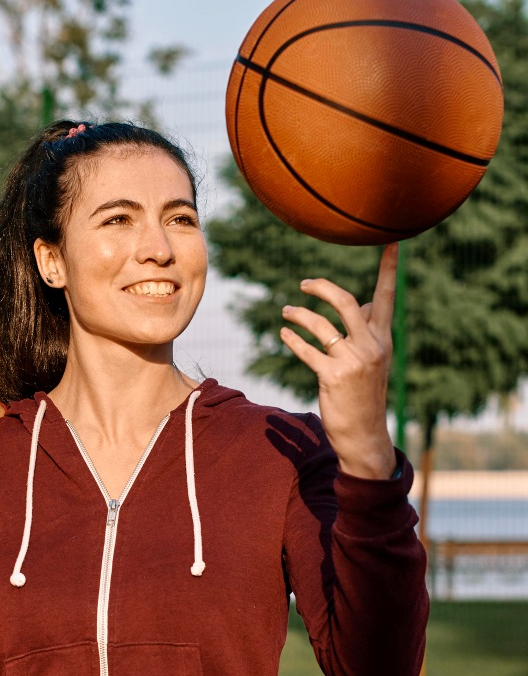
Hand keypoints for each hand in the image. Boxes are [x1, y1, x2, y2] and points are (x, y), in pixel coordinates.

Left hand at [279, 243, 397, 479]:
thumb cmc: (364, 394)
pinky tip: (283, 334)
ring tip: (286, 312)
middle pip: (346, 302)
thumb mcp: (373, 360)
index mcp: (383, 339)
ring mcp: (353, 361)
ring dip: (299, 315)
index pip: (386, 297)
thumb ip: (367, 331)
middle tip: (304, 284)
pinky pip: (307, 349)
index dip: (388, 269)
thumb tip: (362, 304)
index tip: (391, 241)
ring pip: (321, 325)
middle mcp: (371, 346)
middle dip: (323, 288)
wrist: (364, 434)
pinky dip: (292, 339)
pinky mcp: (332, 377)